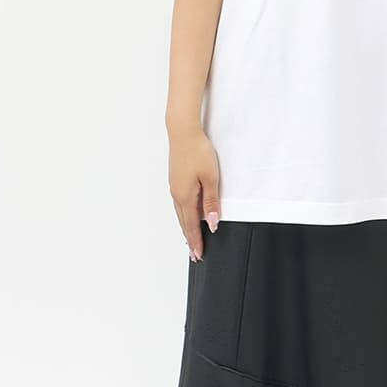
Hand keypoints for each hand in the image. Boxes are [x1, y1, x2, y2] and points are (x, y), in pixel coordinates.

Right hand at [168, 126, 221, 261]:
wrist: (183, 132)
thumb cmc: (197, 151)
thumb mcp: (211, 178)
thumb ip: (211, 202)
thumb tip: (212, 223)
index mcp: (185, 196)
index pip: (192, 225)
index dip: (196, 241)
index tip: (198, 255)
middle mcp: (177, 194)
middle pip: (184, 222)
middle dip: (190, 238)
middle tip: (194, 254)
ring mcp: (174, 186)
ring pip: (181, 213)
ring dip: (186, 227)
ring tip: (190, 239)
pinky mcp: (175, 179)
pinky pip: (179, 203)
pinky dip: (184, 214)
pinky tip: (187, 214)